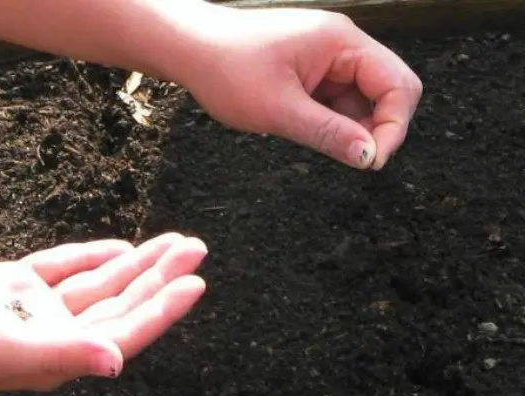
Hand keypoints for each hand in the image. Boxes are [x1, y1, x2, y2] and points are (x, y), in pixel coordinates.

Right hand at [0, 232, 206, 390]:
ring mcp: (36, 311)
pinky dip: (92, 258)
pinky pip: (64, 270)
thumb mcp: (4, 347)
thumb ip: (62, 352)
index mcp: (57, 356)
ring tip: (173, 242)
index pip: (125, 330)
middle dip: (160, 276)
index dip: (164, 308)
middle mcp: (54, 335)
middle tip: (195, 247)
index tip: (195, 281)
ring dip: (136, 263)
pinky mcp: (15, 288)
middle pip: (121, 303)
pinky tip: (120, 247)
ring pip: (99, 283)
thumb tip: (115, 362)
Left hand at [185, 7, 422, 169]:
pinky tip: (308, 131)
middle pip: (386, 90)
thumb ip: (328, 133)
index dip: (393, 126)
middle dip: (377, 127)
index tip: (371, 160)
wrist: (189, 49)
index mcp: (341, 42)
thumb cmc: (226, 67)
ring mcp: (327, 59)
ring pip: (361, 101)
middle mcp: (341, 46)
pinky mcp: (311, 73)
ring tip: (315, 139)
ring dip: (350, 128)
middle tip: (354, 159)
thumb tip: (368, 156)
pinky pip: (336, 102)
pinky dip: (331, 123)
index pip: (397, 84)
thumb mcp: (279, 109)